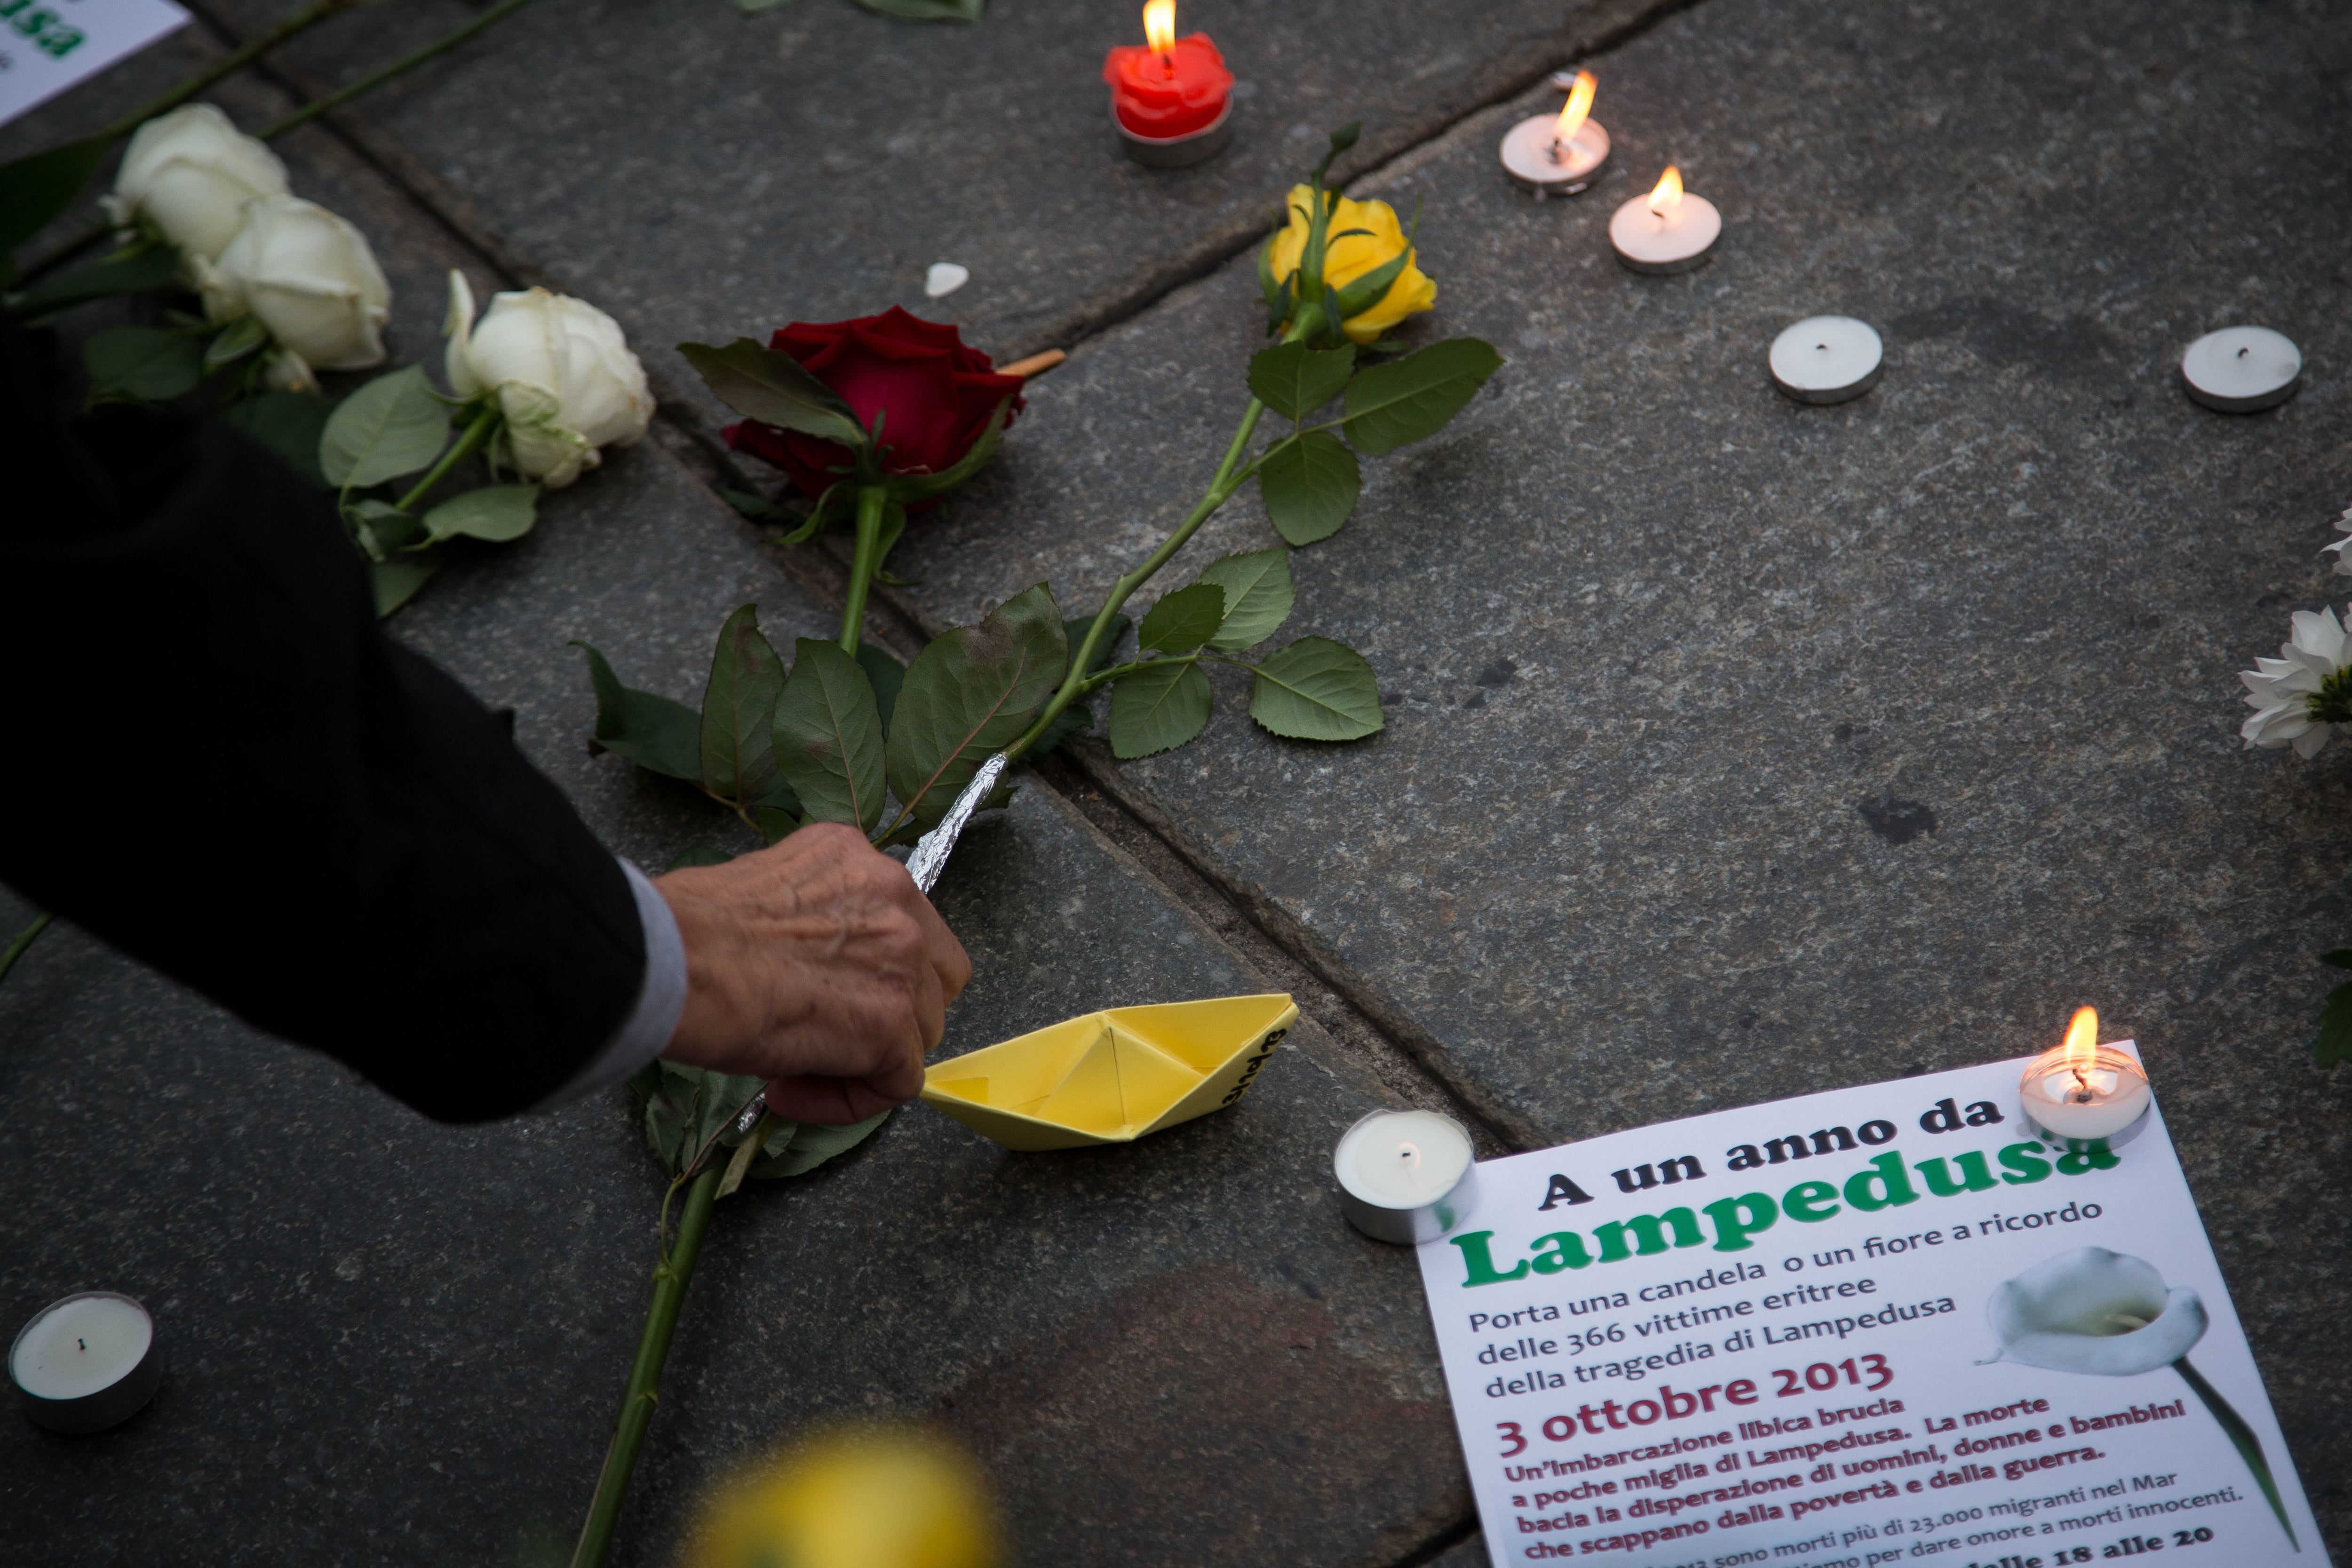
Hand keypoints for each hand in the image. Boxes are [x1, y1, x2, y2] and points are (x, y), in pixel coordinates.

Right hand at [654, 823, 970, 1124]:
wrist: (673, 960)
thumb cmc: (687, 931)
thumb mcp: (764, 892)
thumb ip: (812, 920)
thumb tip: (809, 967)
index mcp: (858, 860)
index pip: (903, 924)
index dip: (872, 973)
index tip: (821, 997)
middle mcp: (894, 897)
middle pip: (931, 976)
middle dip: (891, 1014)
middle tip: (828, 1037)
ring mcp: (899, 960)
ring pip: (920, 1031)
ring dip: (866, 1060)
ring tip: (794, 1070)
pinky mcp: (887, 1022)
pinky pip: (898, 1083)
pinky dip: (850, 1101)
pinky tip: (792, 1094)